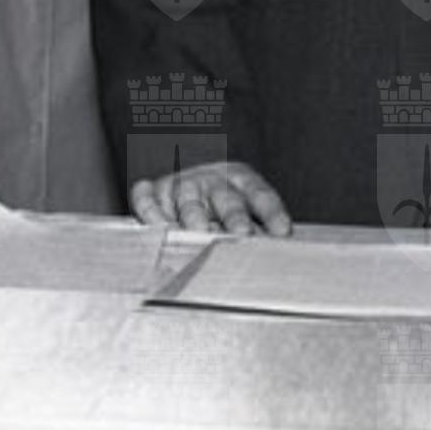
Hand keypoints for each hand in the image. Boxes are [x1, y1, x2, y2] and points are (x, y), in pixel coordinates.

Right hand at [130, 160, 291, 236]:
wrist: (183, 175)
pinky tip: (157, 226)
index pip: (260, 194)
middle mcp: (212, 180)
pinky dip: (150, 211)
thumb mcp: (241, 207)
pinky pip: (147, 198)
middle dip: (235, 216)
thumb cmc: (219, 204)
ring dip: (194, 216)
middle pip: (226, 197)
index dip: (272, 212)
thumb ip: (256, 227)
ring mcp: (181, 184)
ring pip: (188, 199)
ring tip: (199, 232)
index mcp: (241, 179)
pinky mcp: (152, 192)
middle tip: (242, 233)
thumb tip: (276, 254)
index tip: (283, 232)